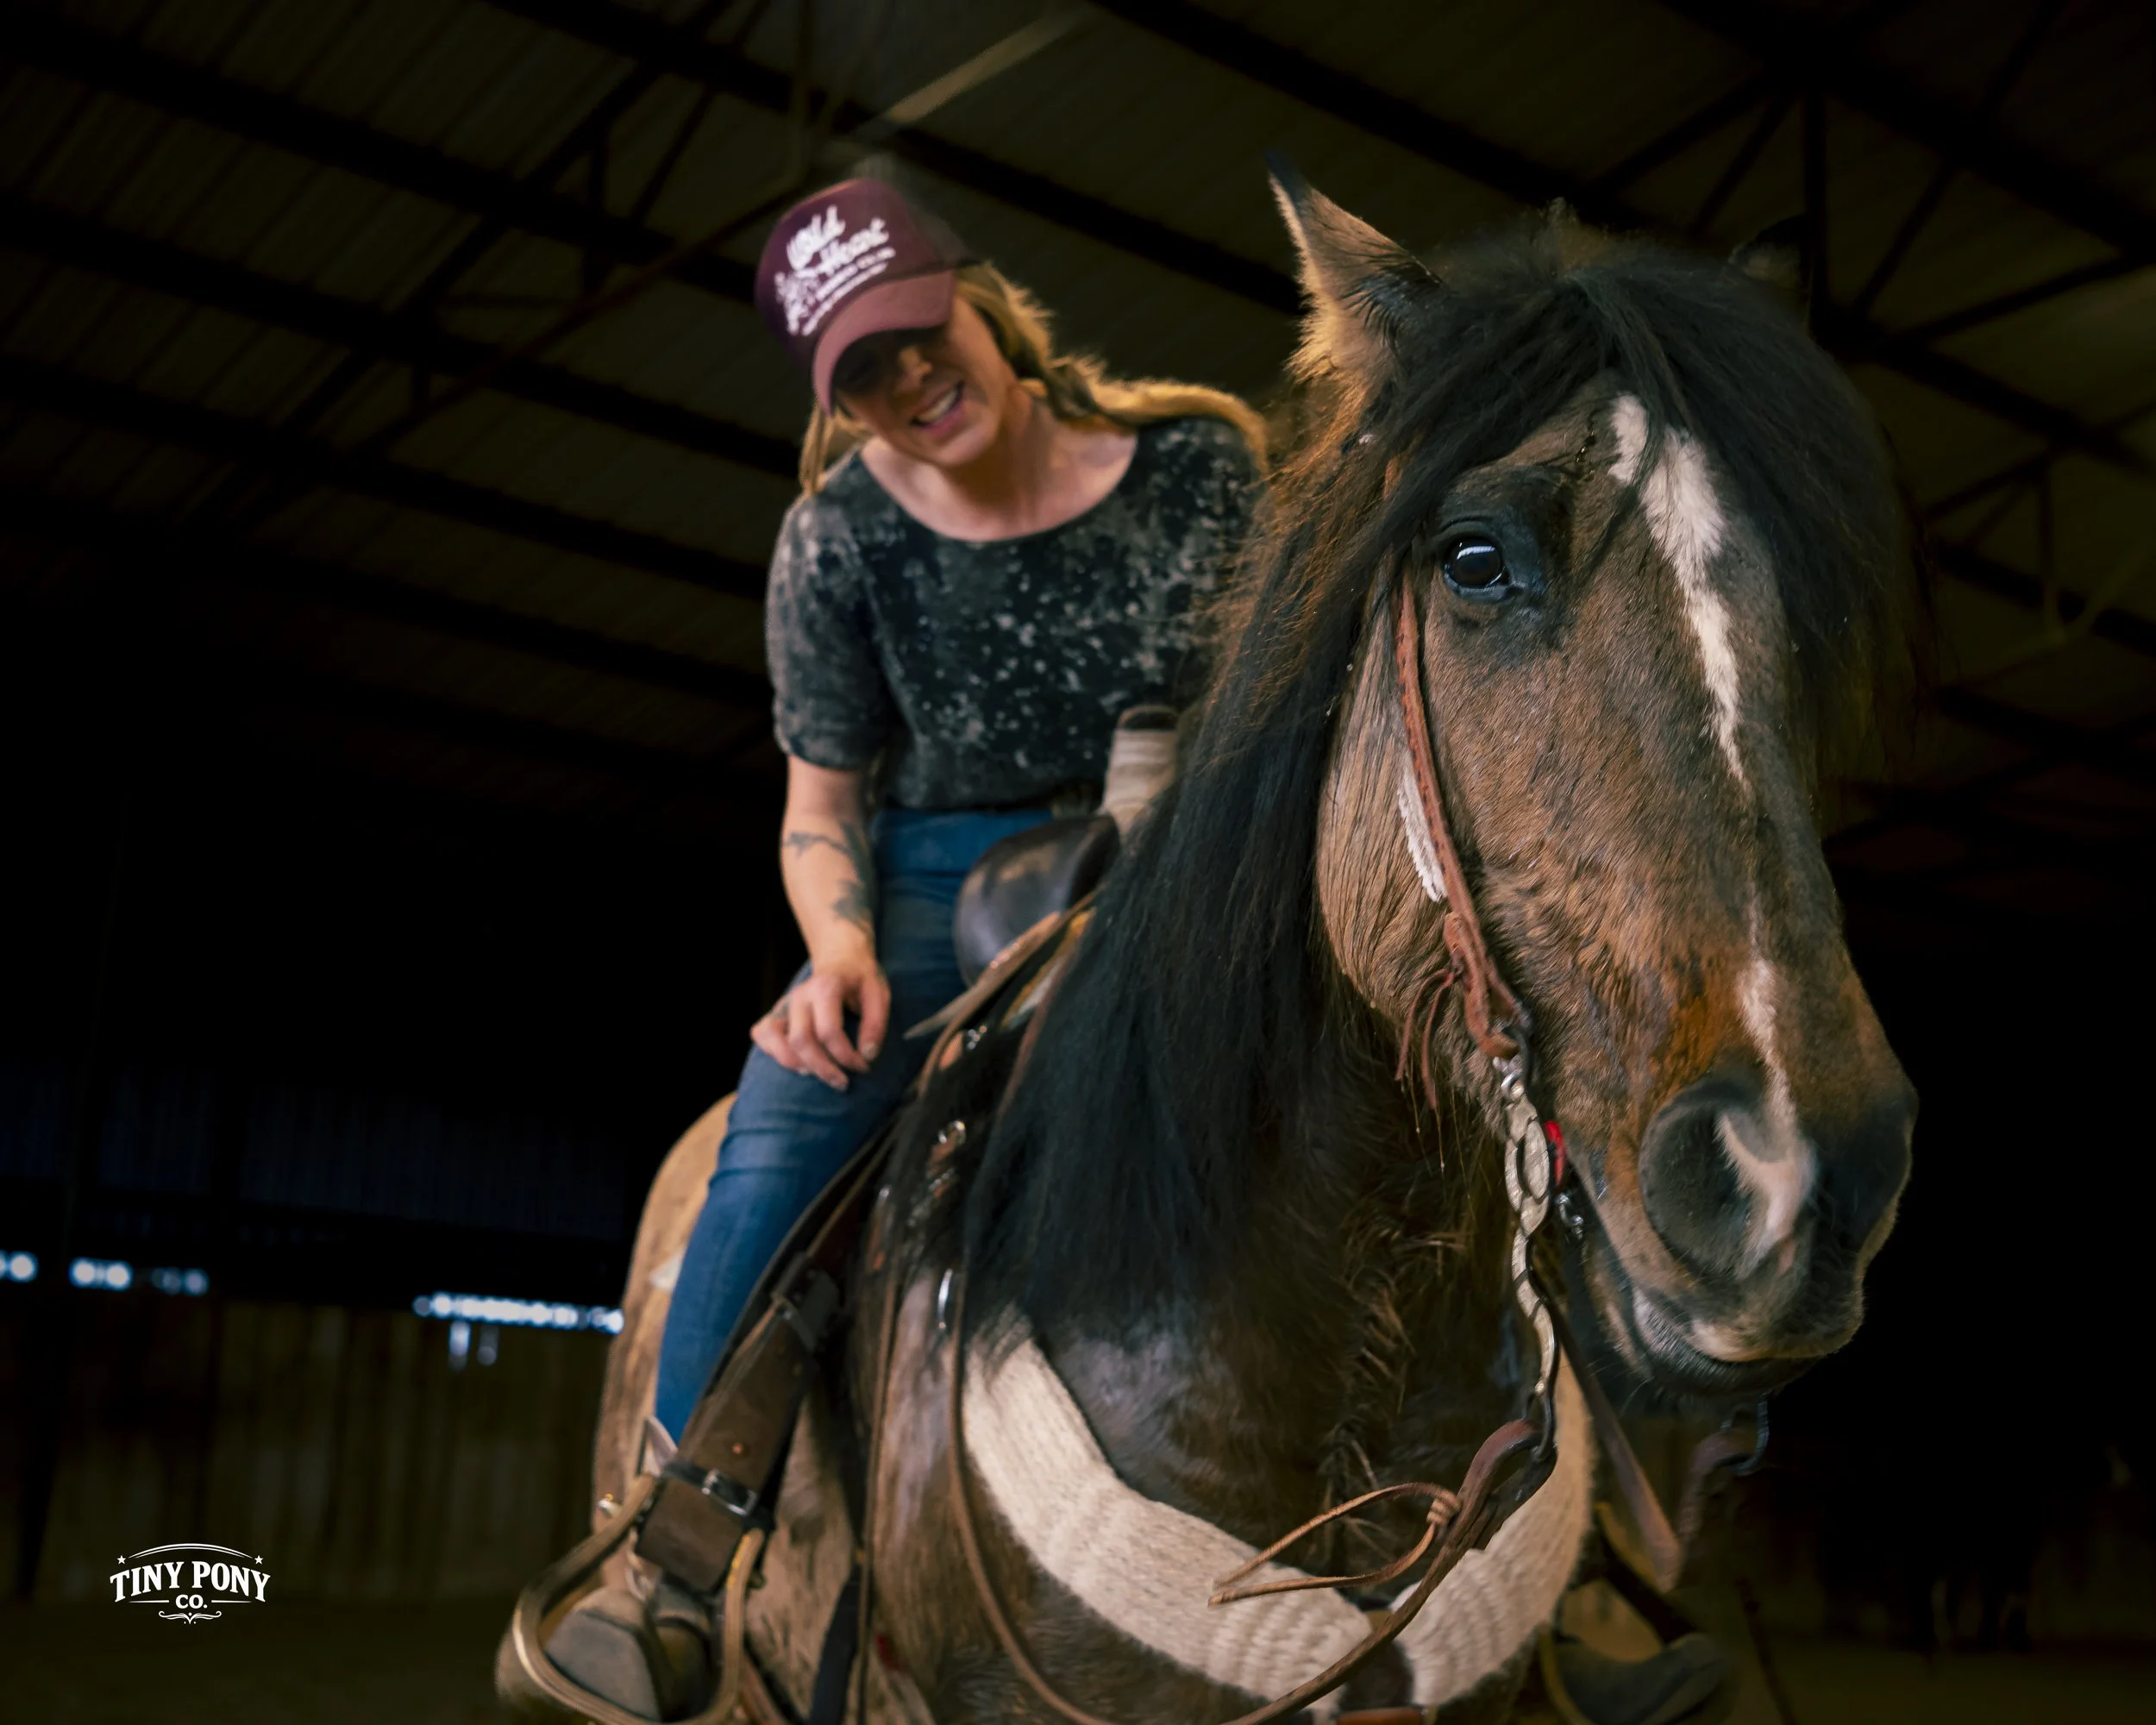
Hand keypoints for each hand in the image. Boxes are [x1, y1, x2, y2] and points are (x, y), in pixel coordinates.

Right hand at [750, 947, 889, 1090]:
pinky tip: (798, 1062)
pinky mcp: (776, 1010)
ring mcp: (784, 1002)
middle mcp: (800, 995)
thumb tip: (867, 1055)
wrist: (840, 957)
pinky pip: (762, 1034)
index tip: (863, 1066)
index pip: (829, 1031)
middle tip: (842, 1083)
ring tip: (818, 1075)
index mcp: (826, 987)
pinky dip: (774, 1052)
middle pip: (801, 1040)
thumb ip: (875, 1023)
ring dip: (796, 1064)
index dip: (846, 1055)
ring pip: (775, 1040)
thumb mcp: (879, 993)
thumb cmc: (860, 979)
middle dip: (822, 1068)